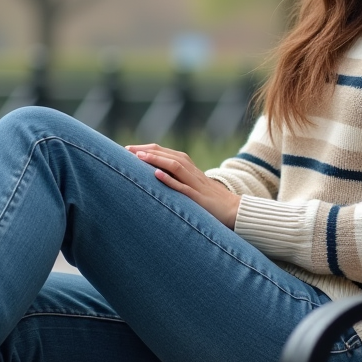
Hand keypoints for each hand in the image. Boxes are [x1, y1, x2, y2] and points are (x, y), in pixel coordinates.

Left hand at [126, 143, 240, 228]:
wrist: (235, 211)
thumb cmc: (212, 202)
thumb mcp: (194, 188)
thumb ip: (179, 182)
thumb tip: (157, 179)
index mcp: (190, 170)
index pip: (168, 153)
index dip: (149, 150)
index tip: (130, 150)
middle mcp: (193, 173)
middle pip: (169, 155)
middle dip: (147, 151)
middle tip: (126, 150)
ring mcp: (196, 184)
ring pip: (175, 166)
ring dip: (156, 160)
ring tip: (138, 157)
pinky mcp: (199, 198)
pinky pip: (183, 187)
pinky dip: (170, 179)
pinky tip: (156, 175)